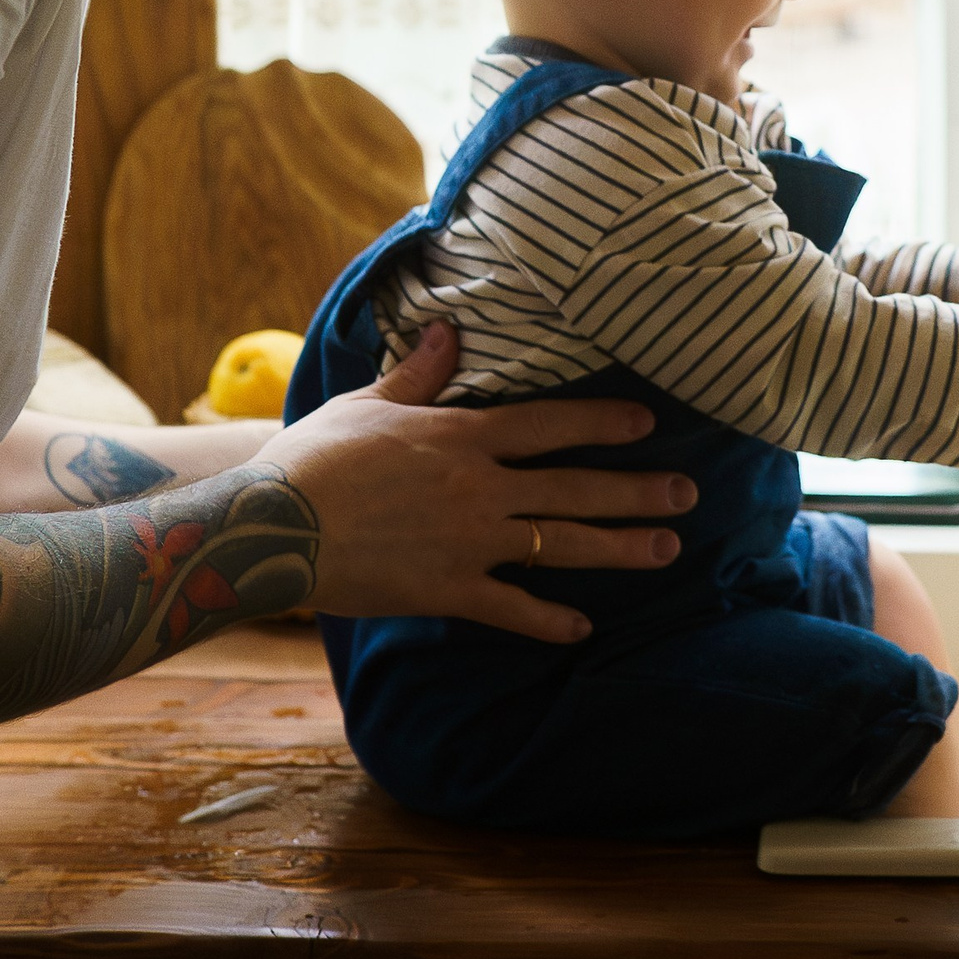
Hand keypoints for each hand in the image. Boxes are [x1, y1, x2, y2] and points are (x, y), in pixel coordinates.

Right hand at [271, 326, 694, 642]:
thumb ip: (417, 375)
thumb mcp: (365, 404)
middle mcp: (480, 487)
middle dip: (637, 490)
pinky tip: (581, 628)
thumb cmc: (310, 459)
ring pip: (561, 544)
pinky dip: (548, 620)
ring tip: (668, 549)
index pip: (550, 424)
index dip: (603, 422)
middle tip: (688, 494)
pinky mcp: (448, 589)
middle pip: (575, 487)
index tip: (647, 422)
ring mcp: (469, 541)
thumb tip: (448, 330)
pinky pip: (512, 608)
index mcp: (461, 436)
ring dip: (619, 548)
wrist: (269, 528)